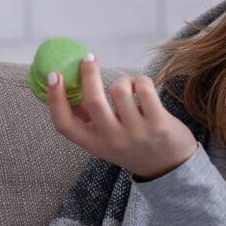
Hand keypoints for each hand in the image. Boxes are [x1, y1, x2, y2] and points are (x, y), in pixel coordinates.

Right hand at [46, 54, 198, 180]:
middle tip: (89, 59)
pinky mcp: (158, 123)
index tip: (55, 75)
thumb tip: (68, 88)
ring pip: (119, 89)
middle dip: (89, 73)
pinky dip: (141, 81)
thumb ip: (89, 120)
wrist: (170, 167)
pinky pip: (143, 87)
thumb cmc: (134, 146)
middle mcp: (113, 140)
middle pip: (93, 100)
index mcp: (94, 144)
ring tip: (130, 88)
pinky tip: (144, 90)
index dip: (55, 98)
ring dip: (123, 80)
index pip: (64, 124)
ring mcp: (136, 133)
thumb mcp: (106, 141)